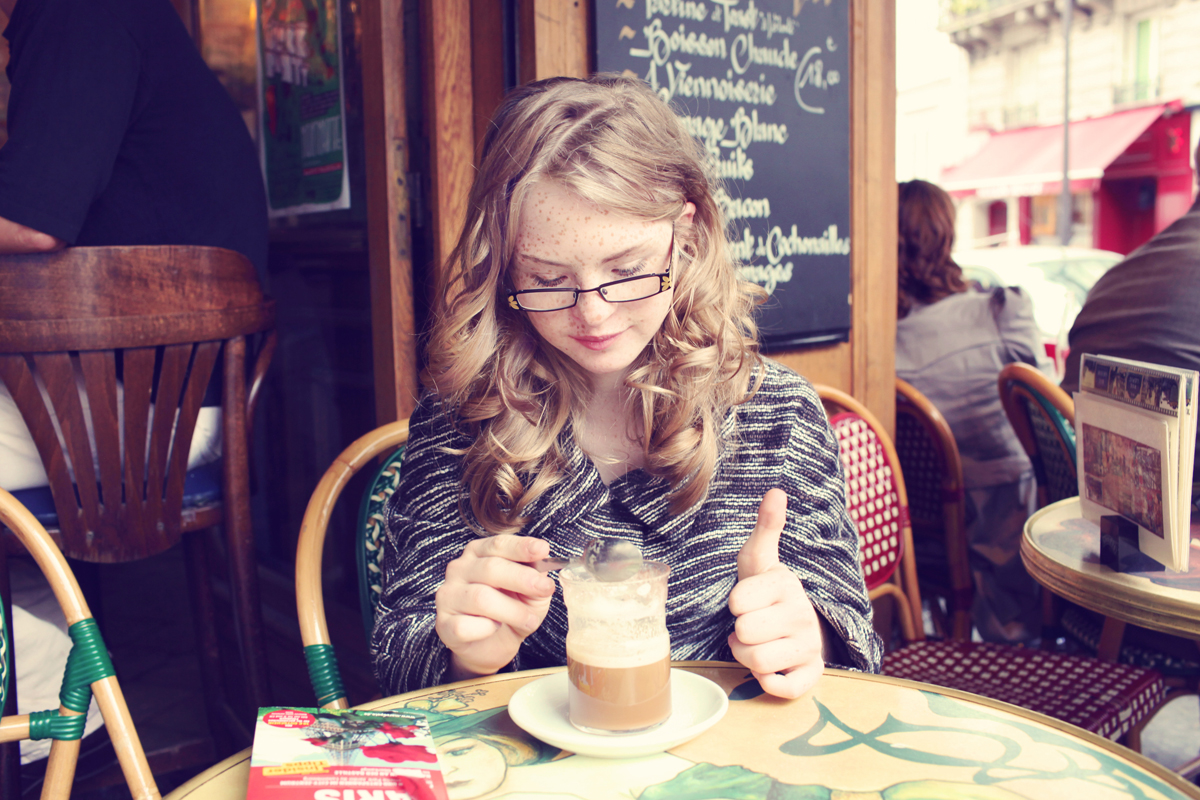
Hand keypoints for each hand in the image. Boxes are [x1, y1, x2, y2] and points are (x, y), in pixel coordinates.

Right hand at [435, 535, 556, 680]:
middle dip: (522, 578)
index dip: (521, 547)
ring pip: (480, 598)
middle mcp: (459, 569)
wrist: (494, 645)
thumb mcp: (531, 591)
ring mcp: (448, 596)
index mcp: (478, 553)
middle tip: (545, 588)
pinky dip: (486, 628)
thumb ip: (536, 574)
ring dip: (512, 610)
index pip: (498, 544)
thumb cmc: (511, 609)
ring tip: (529, 620)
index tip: (543, 550)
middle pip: (490, 567)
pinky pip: (465, 625)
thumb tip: (543, 561)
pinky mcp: (444, 624)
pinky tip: (494, 628)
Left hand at [727, 488, 824, 698]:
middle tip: (751, 624)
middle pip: (743, 633)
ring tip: (758, 643)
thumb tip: (776, 491)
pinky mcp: (811, 674)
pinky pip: (781, 687)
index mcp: (786, 585)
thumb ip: (766, 526)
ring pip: (756, 661)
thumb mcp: (760, 558)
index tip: (747, 600)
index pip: (737, 601)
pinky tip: (772, 666)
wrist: (796, 624)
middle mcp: (802, 615)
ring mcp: (809, 646)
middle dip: (738, 633)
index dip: (734, 604)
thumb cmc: (767, 591)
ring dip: (748, 657)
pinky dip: (769, 681)